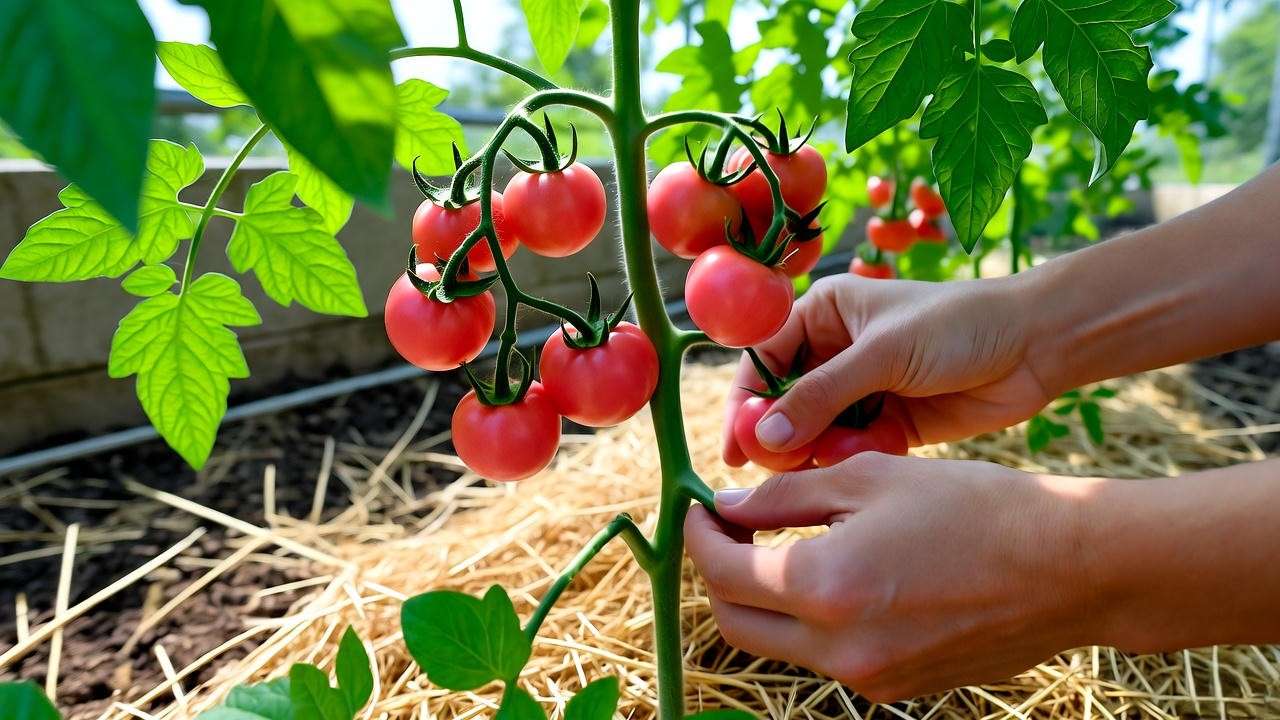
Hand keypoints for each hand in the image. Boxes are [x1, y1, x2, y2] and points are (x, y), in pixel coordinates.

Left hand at [684, 453, 1107, 700]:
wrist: (1070, 569)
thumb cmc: (975, 506)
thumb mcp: (869, 478)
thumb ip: (784, 496)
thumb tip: (728, 507)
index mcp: (825, 587)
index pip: (722, 573)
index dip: (699, 537)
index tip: (698, 508)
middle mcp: (839, 649)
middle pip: (735, 623)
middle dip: (719, 575)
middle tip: (730, 530)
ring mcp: (869, 680)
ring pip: (777, 645)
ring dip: (763, 600)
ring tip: (781, 547)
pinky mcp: (897, 689)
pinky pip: (826, 659)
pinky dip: (810, 621)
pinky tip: (836, 576)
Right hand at [722, 273, 1052, 465]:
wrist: (1035, 345)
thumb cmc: (958, 325)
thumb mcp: (883, 353)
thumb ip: (822, 395)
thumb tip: (764, 435)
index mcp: (825, 313)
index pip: (764, 358)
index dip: (746, 400)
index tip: (737, 444)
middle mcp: (835, 350)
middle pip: (784, 400)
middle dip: (778, 434)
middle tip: (773, 467)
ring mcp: (862, 389)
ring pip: (815, 430)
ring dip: (815, 450)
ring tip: (820, 466)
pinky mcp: (889, 423)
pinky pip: (851, 447)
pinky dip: (850, 458)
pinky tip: (863, 460)